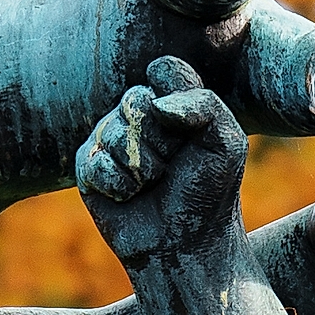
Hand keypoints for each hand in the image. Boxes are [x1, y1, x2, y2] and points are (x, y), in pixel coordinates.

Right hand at [77, 57, 248, 272]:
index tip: (193, 133)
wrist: (186, 245)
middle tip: (173, 167)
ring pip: (112, 131)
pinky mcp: (88, 168)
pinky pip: (93, 162)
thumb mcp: (226, 142)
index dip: (177, 99)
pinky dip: (118, 185)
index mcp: (172, 100)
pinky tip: (130, 197)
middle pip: (135, 99)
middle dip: (160, 140)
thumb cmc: (209, 192)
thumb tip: (155, 104)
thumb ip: (204, 104)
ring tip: (153, 184)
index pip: (163, 70)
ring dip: (141, 167)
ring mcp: (110, 139)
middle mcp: (139, 115)